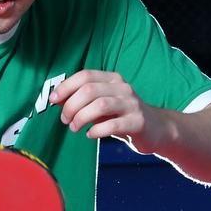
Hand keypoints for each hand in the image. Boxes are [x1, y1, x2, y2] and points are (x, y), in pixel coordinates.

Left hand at [49, 69, 169, 153]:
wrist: (156, 129)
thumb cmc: (121, 115)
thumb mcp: (100, 104)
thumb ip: (80, 100)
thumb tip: (55, 99)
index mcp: (111, 79)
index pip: (85, 75)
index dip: (66, 86)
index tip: (53, 100)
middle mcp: (122, 88)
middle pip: (89, 90)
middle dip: (71, 106)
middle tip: (65, 120)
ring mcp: (132, 104)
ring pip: (100, 105)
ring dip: (81, 118)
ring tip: (75, 128)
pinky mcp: (138, 122)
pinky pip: (113, 124)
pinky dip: (97, 130)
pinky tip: (90, 134)